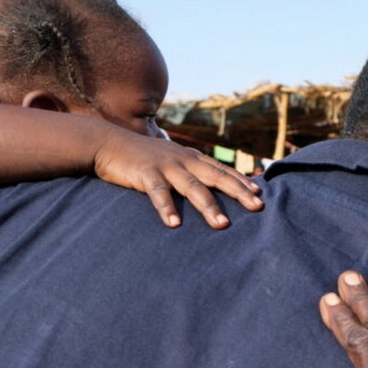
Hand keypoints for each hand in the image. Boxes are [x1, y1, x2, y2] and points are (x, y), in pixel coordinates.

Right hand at [92, 126, 262, 228]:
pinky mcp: (145, 174)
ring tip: (222, 225)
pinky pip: (158, 193)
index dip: (241, 181)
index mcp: (191, 158)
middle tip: (257, 208)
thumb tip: (211, 185)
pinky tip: (174, 224)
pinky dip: (166, 208)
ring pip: (192, 187)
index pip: (222, 170)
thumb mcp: (172, 160)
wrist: (108, 142)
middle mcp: (183, 161)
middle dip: (238, 193)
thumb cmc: (143, 157)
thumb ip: (191, 171)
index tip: (259, 194)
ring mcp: (165, 166)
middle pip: (216, 177)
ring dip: (208, 206)